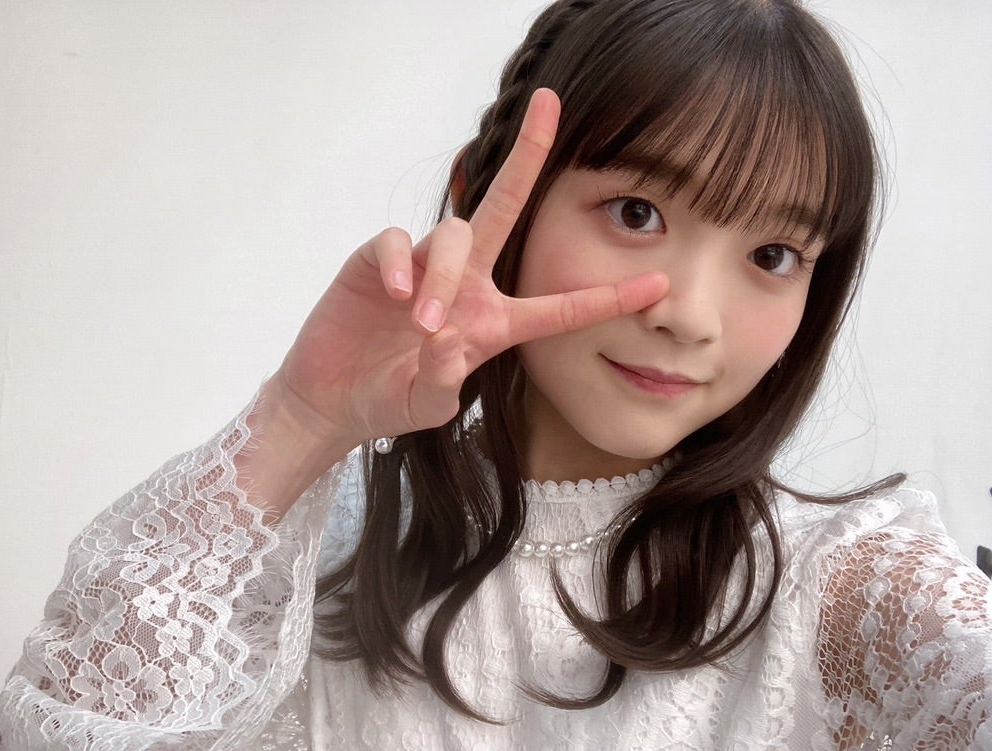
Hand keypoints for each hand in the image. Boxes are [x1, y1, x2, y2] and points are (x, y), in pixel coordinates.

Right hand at [271, 89, 667, 450]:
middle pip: (505, 207)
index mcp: (493, 322)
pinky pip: (397, 242)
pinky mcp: (377, 261)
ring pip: (453, 236)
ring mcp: (421, 268)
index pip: (559, 307)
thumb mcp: (426, 405)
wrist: (331, 399)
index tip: (660, 284)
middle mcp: (465, 284)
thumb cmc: (388, 400)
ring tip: (422, 324)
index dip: (607, 297)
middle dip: (527, 155)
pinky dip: (399, 263)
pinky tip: (394, 295)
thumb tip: (449, 340)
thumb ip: (443, 382)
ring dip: (443, 278)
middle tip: (550, 103)